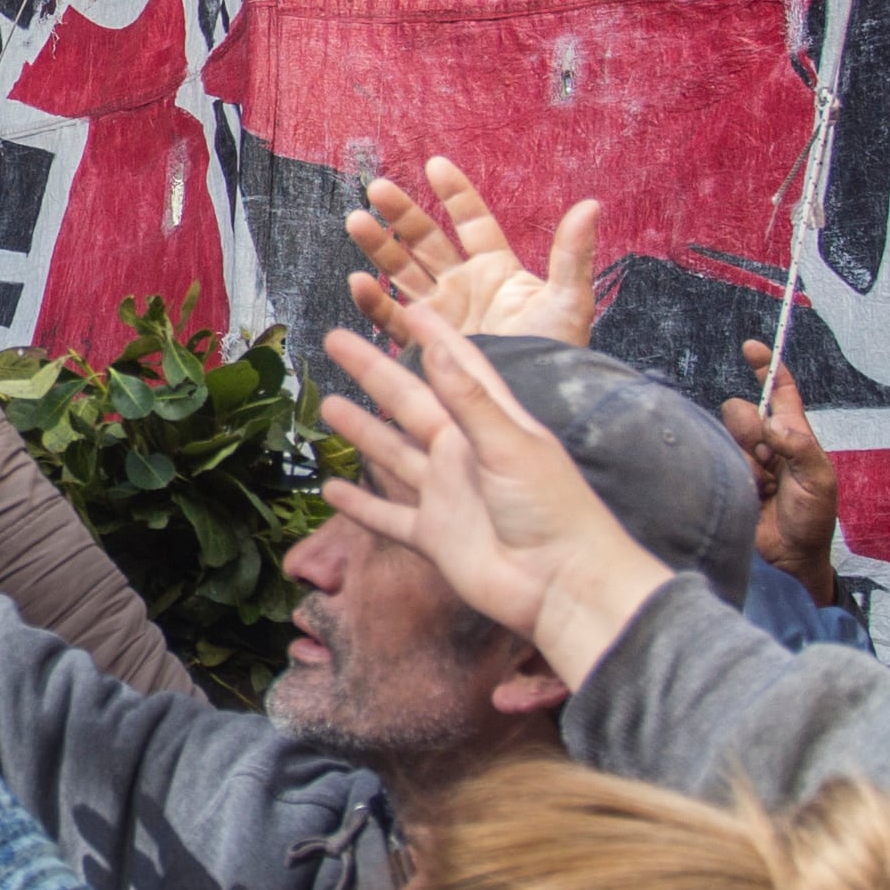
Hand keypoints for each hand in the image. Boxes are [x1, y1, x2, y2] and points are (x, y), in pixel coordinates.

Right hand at [315, 319, 674, 685]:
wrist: (563, 584)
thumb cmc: (553, 509)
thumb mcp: (511, 444)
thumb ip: (469, 399)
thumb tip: (437, 347)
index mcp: (490, 423)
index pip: (457, 366)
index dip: (433, 335)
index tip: (406, 305)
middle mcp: (463, 454)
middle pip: (409, 402)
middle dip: (374, 371)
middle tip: (336, 340)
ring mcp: (446, 495)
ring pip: (392, 455)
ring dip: (361, 430)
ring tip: (326, 405)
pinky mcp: (434, 537)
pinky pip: (387, 517)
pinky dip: (360, 505)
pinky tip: (330, 490)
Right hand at [344, 154, 600, 348]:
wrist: (531, 403)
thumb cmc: (556, 356)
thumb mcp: (568, 302)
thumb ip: (573, 254)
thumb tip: (591, 205)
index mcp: (497, 271)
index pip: (472, 223)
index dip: (455, 195)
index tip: (435, 165)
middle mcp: (463, 287)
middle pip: (425, 241)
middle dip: (401, 213)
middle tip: (378, 188)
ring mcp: (439, 315)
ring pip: (401, 271)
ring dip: (378, 247)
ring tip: (357, 221)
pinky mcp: (421, 344)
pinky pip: (391, 317)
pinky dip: (374, 300)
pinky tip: (361, 282)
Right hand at [719, 339, 845, 602]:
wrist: (791, 560)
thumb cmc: (813, 520)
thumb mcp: (819, 479)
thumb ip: (797, 446)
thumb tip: (766, 419)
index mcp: (796, 437)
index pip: (780, 393)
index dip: (768, 368)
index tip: (751, 348)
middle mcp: (769, 445)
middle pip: (746, 413)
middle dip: (749, 427)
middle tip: (763, 455)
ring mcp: (747, 463)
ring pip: (730, 438)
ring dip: (744, 459)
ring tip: (761, 485)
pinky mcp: (729, 481)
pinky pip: (718, 461)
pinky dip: (729, 472)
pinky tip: (748, 492)